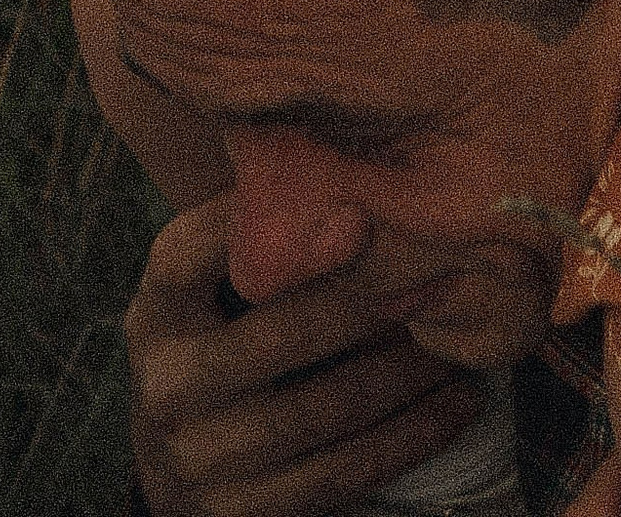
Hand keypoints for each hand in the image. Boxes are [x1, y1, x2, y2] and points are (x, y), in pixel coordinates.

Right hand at [126, 196, 480, 516]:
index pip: (190, 255)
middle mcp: (164, 384)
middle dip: (372, 302)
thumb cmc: (230, 334)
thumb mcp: (222, 282)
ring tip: (463, 334)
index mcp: (157, 310)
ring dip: (405, 372)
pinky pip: (340, 474)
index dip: (260, 229)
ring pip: (320, 410)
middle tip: (446, 271)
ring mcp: (195, 458)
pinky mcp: (236, 515)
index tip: (359, 216)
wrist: (186, 464)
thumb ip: (270, 227)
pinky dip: (409, 436)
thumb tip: (364, 141)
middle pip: (277, 335)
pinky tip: (460, 402)